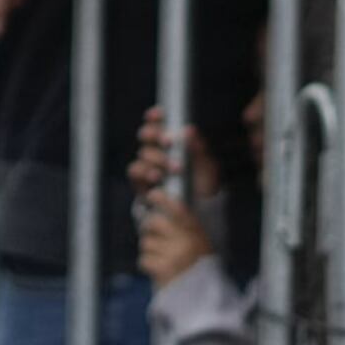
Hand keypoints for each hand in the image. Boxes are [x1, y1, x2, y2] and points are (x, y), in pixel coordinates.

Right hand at [130, 105, 219, 286]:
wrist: (199, 231)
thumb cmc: (206, 200)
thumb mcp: (210, 175)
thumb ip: (201, 153)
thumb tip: (189, 129)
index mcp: (175, 151)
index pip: (160, 128)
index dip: (156, 118)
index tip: (158, 114)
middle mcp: (159, 159)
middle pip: (146, 138)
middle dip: (155, 137)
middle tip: (169, 143)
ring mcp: (149, 174)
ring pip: (141, 156)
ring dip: (153, 158)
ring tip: (168, 169)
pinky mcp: (142, 190)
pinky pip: (135, 175)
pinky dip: (143, 174)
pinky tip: (155, 179)